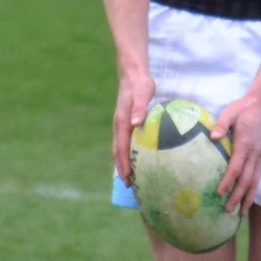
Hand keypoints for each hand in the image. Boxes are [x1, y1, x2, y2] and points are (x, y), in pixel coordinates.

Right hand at [111, 65, 153, 183]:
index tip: (128, 178)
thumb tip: (136, 124)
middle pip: (117, 152)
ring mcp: (120, 125)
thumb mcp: (143, 93)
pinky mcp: (125, 123)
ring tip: (132, 178)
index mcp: (122, 122)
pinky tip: (139, 160)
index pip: (121, 148)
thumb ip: (139, 108)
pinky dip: (128, 154)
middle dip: (121, 169)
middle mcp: (119, 126)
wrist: (132, 74)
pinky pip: (124, 142)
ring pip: (119, 148)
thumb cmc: (140, 84)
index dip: (124, 164)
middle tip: (129, 186)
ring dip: (123, 163)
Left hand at [209, 88, 260, 216]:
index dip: (228, 181)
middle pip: (246, 179)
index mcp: (245, 144)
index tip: (219, 192)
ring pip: (255, 181)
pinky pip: (257, 176)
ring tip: (241, 212)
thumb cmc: (243, 109)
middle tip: (227, 210)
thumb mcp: (230, 112)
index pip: (236, 167)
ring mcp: (260, 156)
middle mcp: (255, 154)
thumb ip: (222, 125)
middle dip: (237, 196)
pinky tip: (248, 198)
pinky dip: (253, 189)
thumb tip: (213, 137)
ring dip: (248, 197)